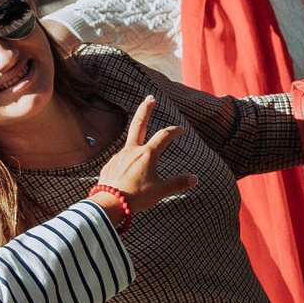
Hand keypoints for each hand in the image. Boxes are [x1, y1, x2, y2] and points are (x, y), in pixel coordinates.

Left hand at [95, 98, 198, 214]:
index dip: (174, 131)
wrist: (108, 204)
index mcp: (147, 154)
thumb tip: (195, 179)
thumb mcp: (160, 191)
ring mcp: (119, 156)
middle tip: (150, 98)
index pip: (164, 136)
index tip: (180, 130)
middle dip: (145, 109)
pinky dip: (127, 158)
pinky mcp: (110, 164)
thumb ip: (177, 183)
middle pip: (139, 123)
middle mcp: (132, 150)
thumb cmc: (136, 197)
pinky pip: (121, 158)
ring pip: (130, 143)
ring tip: (143, 147)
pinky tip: (129, 168)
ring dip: (137, 138)